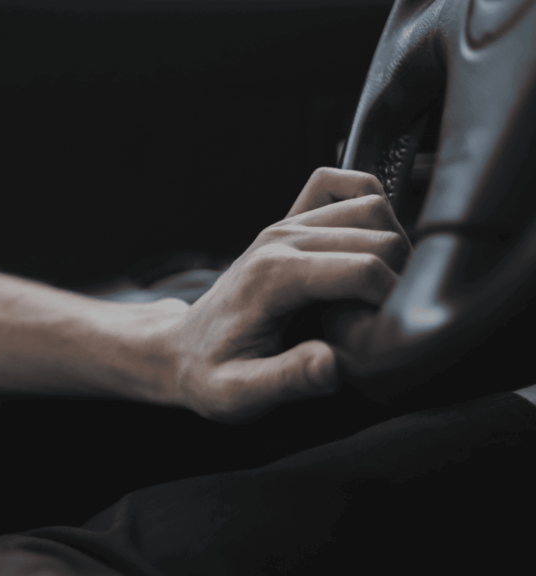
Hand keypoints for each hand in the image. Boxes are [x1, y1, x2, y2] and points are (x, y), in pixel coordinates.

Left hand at [167, 168, 412, 422]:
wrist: (181, 349)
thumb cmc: (210, 372)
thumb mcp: (240, 392)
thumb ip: (288, 379)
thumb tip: (334, 363)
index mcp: (274, 276)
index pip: (364, 268)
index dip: (393, 301)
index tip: (387, 333)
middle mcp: (281, 240)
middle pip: (378, 236)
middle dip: (398, 277)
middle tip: (382, 317)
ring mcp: (286, 226)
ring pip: (372, 207)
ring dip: (392, 243)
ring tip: (377, 290)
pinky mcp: (290, 224)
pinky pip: (342, 186)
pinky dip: (367, 202)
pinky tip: (365, 242)